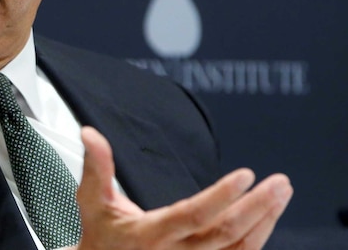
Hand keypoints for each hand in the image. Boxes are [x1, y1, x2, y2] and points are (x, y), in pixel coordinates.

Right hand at [75, 126, 291, 249]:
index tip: (246, 175)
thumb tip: (89, 132)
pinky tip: (269, 215)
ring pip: (239, 249)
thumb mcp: (92, 199)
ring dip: (265, 220)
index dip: (221, 196)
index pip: (192, 215)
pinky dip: (258, 237)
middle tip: (280, 182)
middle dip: (257, 207)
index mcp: (148, 234)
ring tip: (281, 193)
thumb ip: (96, 165)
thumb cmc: (99, 233)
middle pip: (226, 234)